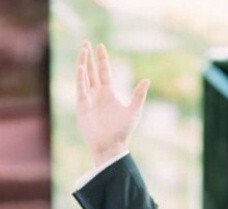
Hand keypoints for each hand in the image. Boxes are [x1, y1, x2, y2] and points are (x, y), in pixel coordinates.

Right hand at [76, 41, 149, 165]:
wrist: (111, 145)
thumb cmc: (122, 131)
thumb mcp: (134, 110)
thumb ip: (139, 95)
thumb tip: (147, 79)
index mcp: (108, 93)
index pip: (104, 72)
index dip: (102, 59)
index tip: (100, 46)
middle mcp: (97, 94)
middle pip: (91, 71)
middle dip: (88, 58)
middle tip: (85, 43)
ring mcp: (88, 99)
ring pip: (83, 78)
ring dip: (82, 64)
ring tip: (82, 50)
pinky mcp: (82, 107)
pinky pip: (80, 90)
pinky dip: (80, 79)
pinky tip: (81, 68)